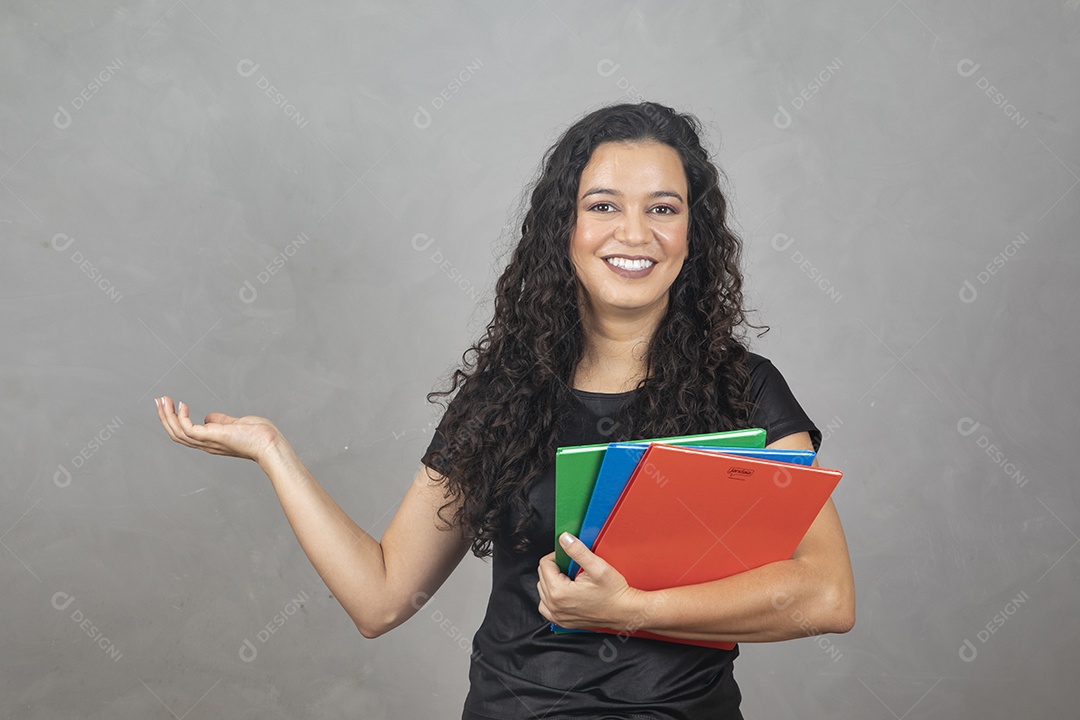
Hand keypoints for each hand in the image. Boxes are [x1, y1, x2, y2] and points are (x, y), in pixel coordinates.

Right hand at [155, 395, 280, 463]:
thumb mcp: (236, 424)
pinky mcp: (212, 437)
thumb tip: (208, 418)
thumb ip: (221, 421)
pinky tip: (182, 406)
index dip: (174, 421)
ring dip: (167, 416)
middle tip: (158, 400)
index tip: (170, 405)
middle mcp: (206, 444)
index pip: (185, 434)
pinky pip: (188, 429)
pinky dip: (181, 418)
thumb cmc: (259, 436)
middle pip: (176, 434)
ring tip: (162, 400)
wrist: (270, 444)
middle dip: (164, 417)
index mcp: (211, 441)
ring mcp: (208, 442)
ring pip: (178, 432)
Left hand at [536, 532, 644, 630]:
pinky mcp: (563, 622)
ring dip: (552, 582)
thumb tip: (564, 539)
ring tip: (570, 579)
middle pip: (542, 577)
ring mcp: (558, 616)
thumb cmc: (614, 593)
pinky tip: (564, 593)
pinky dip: (551, 598)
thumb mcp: (598, 567)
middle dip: (555, 568)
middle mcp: (555, 606)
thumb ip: (578, 551)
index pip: (545, 564)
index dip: (557, 556)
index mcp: (559, 592)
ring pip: (542, 591)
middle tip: (573, 568)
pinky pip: (546, 607)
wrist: (624, 612)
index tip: (568, 557)